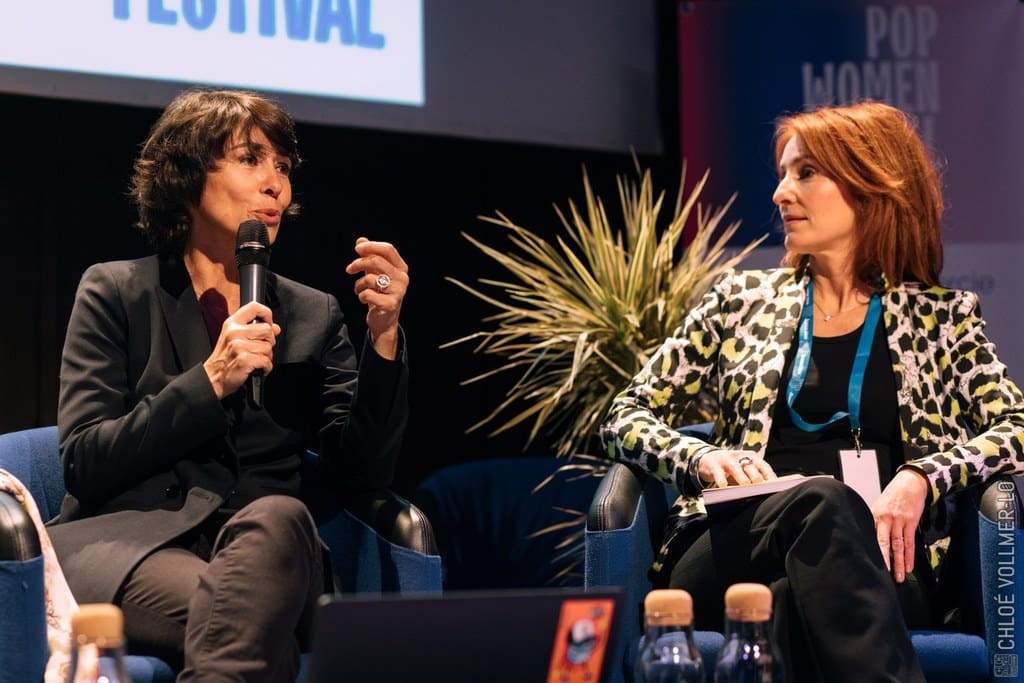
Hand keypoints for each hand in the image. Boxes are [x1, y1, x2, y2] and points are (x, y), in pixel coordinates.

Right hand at [203, 301, 280, 399]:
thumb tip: (275, 327)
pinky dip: (266, 368)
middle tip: (259, 350)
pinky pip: (267, 361)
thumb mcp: (235, 339)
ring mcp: (238, 346)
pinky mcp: (244, 359)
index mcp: (232, 324)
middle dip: (268, 342)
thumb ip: (256, 330)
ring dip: (266, 357)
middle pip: (267, 330)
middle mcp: (234, 332)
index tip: (268, 324)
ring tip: (255, 360)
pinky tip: (256, 368)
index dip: (266, 314)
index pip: (254, 307)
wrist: (212, 378)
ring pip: (268, 348)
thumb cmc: (224, 360)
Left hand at [345, 237, 408, 359]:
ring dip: (359, 283)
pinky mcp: (390, 304)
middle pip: (377, 261)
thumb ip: (369, 256)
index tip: (357, 249)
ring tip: (358, 289)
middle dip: (359, 263)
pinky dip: (361, 295)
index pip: (388, 249)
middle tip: (349, 269)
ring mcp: (398, 292)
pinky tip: (364, 299)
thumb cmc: (380, 294)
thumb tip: (361, 240)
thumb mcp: (374, 273)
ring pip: (371, 278)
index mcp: (401, 268)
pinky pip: (368, 294)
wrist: (384, 321)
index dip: (371, 246)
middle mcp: (402, 278)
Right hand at [697, 450, 776, 488]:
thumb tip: (768, 493)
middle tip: (761, 487)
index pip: (764, 466)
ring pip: (735, 469)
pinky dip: (721, 480)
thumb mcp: (744, 470)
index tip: (775, 487)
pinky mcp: (714, 465)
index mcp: (752, 458)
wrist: (708, 459)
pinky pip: (718, 474)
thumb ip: (755, 478)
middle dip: (756, 477)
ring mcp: (727, 460)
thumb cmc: (732, 469)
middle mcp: (740, 457)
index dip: (770, 477)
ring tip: (745, 486)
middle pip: (751, 467)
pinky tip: (723, 486)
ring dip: (741, 478)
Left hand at [870, 468, 927, 582]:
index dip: (867, 550)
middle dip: (883, 560)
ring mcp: (898, 521)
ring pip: (898, 546)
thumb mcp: (879, 505)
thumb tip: (869, 539)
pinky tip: (909, 566)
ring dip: (899, 563)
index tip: (864, 563)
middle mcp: (884, 519)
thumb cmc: (893, 495)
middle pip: (882, 543)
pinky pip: (910, 542)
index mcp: (874, 515)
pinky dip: (910, 556)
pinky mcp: (911, 523)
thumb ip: (874, 521)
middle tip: (882, 575)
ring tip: (899, 577)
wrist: (910, 483)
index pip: (869, 536)